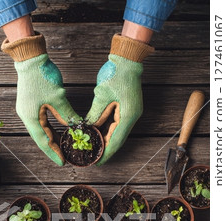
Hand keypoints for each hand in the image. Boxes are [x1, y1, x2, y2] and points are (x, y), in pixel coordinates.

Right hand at [2, 33, 79, 165]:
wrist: (31, 58)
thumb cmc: (43, 76)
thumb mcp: (58, 98)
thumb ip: (67, 115)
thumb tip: (77, 128)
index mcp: (31, 118)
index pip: (43, 141)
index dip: (53, 152)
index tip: (63, 162)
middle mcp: (27, 117)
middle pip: (41, 138)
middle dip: (53, 148)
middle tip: (66, 157)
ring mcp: (28, 111)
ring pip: (42, 131)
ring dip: (52, 139)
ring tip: (64, 148)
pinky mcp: (31, 106)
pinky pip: (42, 123)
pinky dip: (51, 130)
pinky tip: (59, 134)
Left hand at [86, 34, 153, 164]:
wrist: (128, 58)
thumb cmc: (115, 74)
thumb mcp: (102, 96)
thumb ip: (95, 115)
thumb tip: (89, 128)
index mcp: (128, 116)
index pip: (116, 141)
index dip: (106, 153)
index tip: (98, 162)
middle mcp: (132, 117)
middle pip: (118, 139)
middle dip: (106, 149)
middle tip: (94, 158)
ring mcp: (131, 112)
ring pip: (117, 132)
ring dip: (107, 140)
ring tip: (95, 149)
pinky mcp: (128, 107)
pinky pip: (117, 124)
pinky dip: (108, 130)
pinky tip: (99, 134)